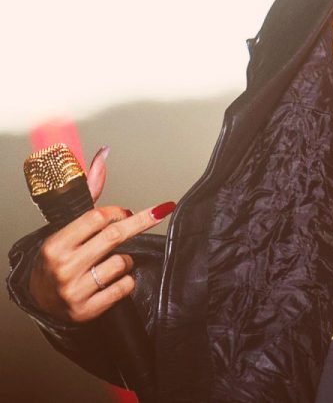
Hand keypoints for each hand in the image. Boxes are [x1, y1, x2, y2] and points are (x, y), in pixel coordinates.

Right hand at [28, 145, 174, 322]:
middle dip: (140, 222)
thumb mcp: (69, 225)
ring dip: (126, 258)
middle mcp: (63, 267)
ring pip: (123, 262)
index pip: (98, 218)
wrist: (41, 299)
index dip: (117, 212)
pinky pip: (124, 287)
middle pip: (115, 236)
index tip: (124, 213)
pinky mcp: (87, 311)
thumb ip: (91, 191)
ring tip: (110, 261)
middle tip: (158, 212)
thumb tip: (104, 153)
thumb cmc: (60, 256)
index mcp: (56, 244)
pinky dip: (127, 280)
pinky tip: (113, 280)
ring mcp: (74, 291)